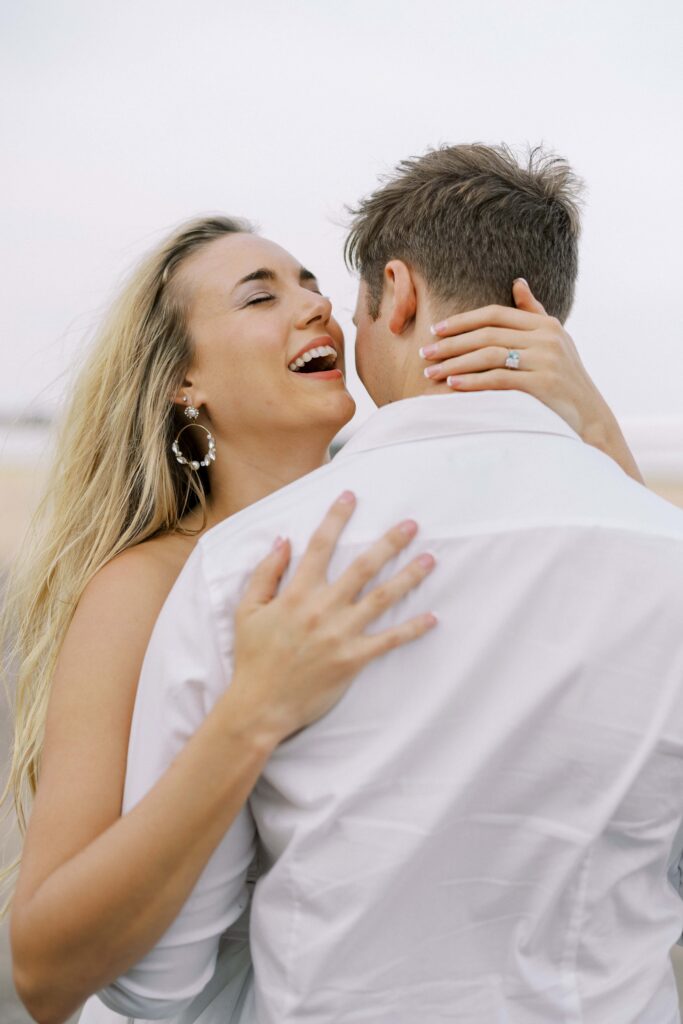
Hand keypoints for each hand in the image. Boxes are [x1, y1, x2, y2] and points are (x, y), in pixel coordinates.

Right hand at [229, 491, 437, 744]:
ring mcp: (341, 633)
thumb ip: (266, 573)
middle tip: (412, 524)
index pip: (320, 546)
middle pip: (363, 566)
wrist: (260, 705)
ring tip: (430, 559)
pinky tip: (432, 617)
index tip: (351, 496)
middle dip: (390, 542)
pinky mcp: (353, 659)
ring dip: (409, 576)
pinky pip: (388, 640)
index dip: (336, 518)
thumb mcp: (247, 610)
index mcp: (297, 593)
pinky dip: (412, 629)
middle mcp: (323, 608)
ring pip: (382, 598)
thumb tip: (283, 541)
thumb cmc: (252, 657)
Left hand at [420, 280, 642, 482]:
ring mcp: (546, 361)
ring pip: (489, 355)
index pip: (495, 314)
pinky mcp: (542, 385)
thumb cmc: (566, 380)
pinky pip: (498, 379)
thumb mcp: (555, 342)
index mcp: (546, 325)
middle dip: (451, 344)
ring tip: (432, 373)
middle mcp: (546, 339)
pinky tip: (453, 385)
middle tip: (425, 353)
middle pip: (488, 334)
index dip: (463, 320)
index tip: (436, 329)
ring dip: (455, 364)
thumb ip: (534, 314)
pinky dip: (472, 381)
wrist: (591, 418)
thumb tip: (517, 283)